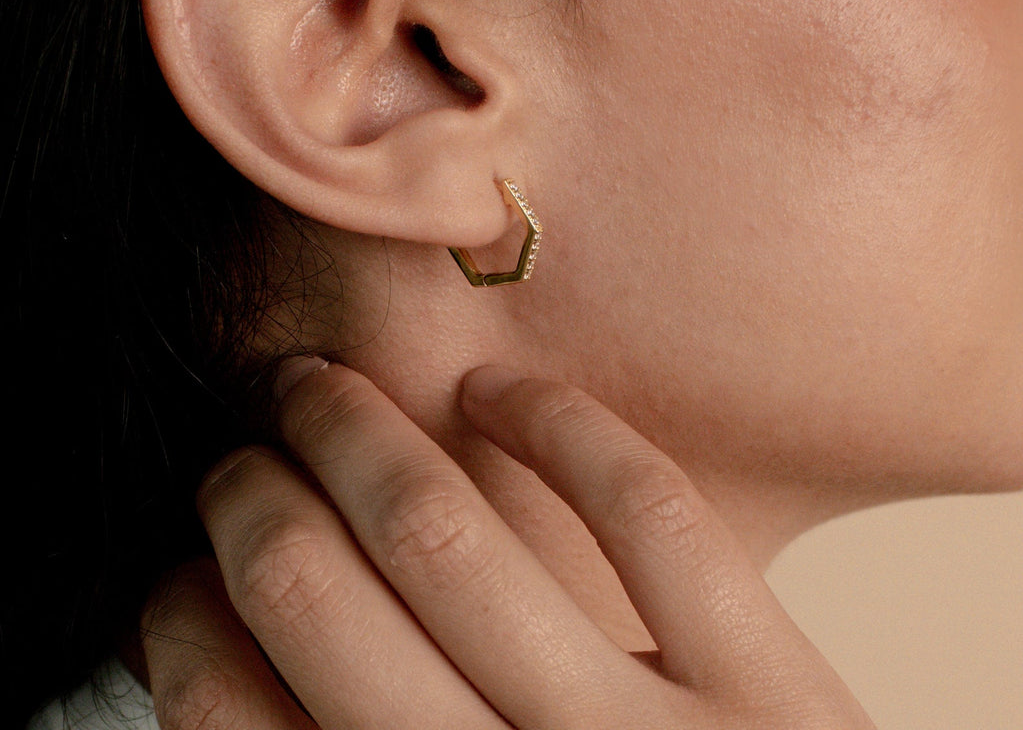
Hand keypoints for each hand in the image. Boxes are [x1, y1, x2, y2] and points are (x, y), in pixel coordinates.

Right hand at [141, 364, 876, 728]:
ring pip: (448, 533)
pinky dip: (555, 425)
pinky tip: (497, 388)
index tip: (185, 566)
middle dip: (249, 498)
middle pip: (318, 594)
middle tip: (238, 454)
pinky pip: (647, 512)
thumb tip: (242, 658)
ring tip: (317, 388)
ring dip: (357, 434)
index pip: (228, 717)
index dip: (183, 618)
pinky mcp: (778, 694)